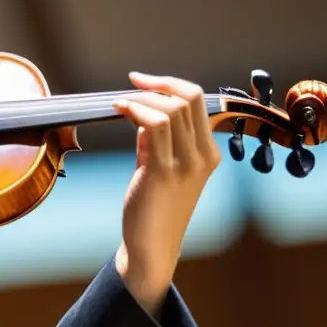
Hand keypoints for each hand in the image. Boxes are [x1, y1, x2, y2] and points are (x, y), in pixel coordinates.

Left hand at [112, 72, 221, 313]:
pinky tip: (118, 110)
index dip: (170, 83)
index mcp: (208, 153)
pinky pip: (153, 126)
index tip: (144, 81)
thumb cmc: (153, 208)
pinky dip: (133, 110)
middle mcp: (202, 156)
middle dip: (157, 84)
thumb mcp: (159, 166)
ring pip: (170, 109)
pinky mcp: (162, 172)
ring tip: (120, 102)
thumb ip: (156, 140)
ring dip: (141, 98)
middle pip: (188, 98)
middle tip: (131, 83)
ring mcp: (185, 164)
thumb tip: (142, 111)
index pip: (198, 101)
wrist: (151, 246)